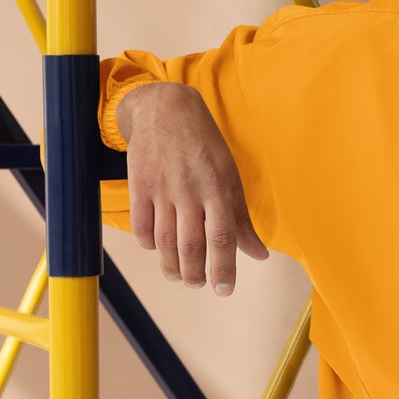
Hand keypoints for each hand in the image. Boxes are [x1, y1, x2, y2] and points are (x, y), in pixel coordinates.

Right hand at [120, 81, 268, 293]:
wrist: (164, 108)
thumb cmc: (204, 146)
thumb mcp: (230, 176)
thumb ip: (241, 219)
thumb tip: (260, 255)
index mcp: (217, 188)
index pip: (223, 237)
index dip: (224, 268)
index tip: (224, 290)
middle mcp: (190, 190)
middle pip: (191, 245)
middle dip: (195, 274)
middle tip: (198, 284)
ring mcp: (162, 188)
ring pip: (164, 241)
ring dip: (172, 266)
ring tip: (179, 276)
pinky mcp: (139, 184)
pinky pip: (141, 225)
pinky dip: (148, 244)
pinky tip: (157, 248)